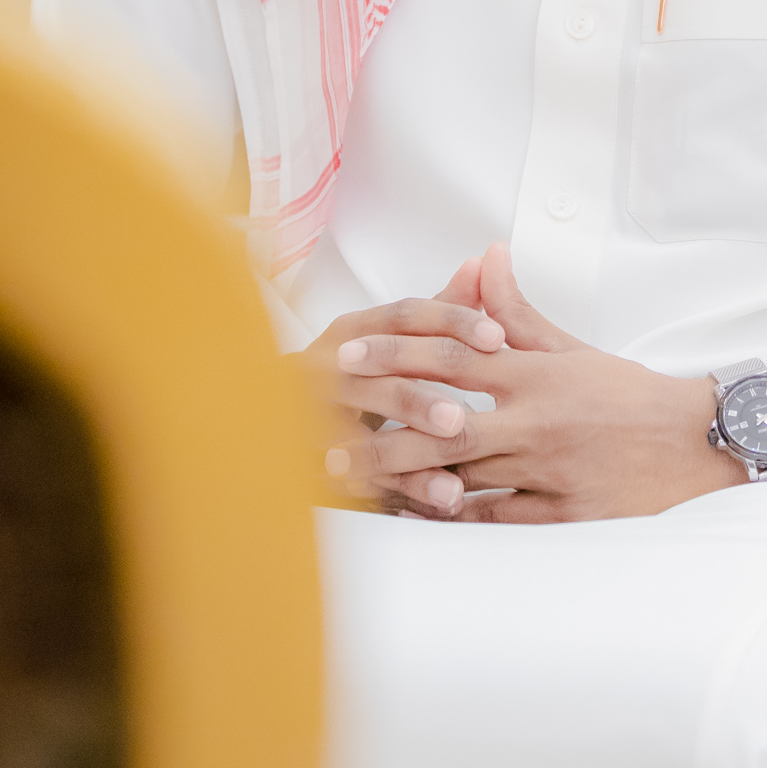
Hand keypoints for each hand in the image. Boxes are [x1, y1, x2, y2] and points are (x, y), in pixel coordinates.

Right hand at [300, 254, 508, 513]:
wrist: (269, 416)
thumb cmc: (350, 372)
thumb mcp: (393, 338)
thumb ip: (442, 309)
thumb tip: (482, 264)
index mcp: (354, 331)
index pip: (403, 317)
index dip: (452, 322)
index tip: (497, 337)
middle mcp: (328, 364)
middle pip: (375, 376)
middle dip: (418, 399)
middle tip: (460, 417)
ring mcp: (311, 412)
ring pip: (360, 432)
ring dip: (407, 453)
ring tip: (449, 475)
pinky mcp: (310, 456)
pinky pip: (358, 477)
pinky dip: (398, 492)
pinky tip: (434, 503)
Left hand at [322, 244, 745, 522]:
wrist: (694, 442)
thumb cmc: (626, 394)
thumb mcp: (570, 347)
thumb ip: (516, 311)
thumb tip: (485, 257)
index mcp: (535, 375)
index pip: (451, 359)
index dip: (392, 356)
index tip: (345, 358)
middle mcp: (536, 422)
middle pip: (443, 427)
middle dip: (381, 433)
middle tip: (328, 440)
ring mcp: (548, 471)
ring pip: (463, 479)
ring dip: (404, 480)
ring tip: (356, 482)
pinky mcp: (563, 514)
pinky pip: (495, 521)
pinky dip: (452, 519)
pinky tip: (413, 516)